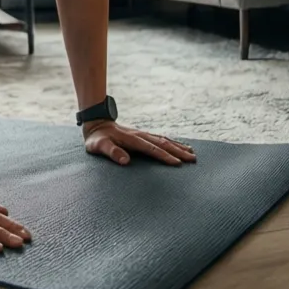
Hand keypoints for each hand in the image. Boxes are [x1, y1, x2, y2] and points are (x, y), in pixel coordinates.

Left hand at [82, 120, 196, 166]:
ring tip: (192, 153)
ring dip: (178, 146)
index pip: (151, 149)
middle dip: (178, 152)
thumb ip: (111, 152)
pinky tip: (180, 146)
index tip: (177, 164)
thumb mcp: (98, 146)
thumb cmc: (96, 138)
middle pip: (163, 143)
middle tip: (193, 160)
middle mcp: (140, 135)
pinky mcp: (143, 135)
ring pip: (164, 140)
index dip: (164, 156)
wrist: (96, 124)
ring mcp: (142, 134)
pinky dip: (172, 142)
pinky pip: (161, 138)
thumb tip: (125, 161)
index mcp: (132, 139)